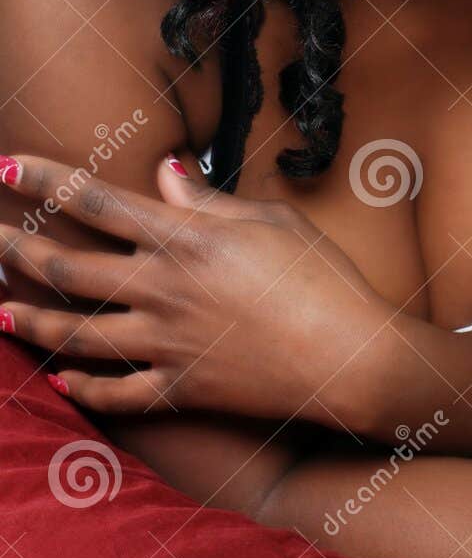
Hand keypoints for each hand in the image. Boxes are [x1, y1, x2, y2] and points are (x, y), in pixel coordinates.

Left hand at [0, 151, 399, 423]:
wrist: (351, 358)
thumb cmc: (324, 279)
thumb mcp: (271, 221)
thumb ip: (207, 200)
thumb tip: (165, 171)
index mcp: (184, 238)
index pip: (95, 200)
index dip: (44, 179)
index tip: (5, 164)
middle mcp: (162, 289)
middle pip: (67, 266)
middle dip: (14, 250)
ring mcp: (167, 343)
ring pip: (75, 333)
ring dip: (29, 321)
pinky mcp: (181, 387)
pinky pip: (118, 393)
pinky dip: (84, 389)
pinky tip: (61, 382)